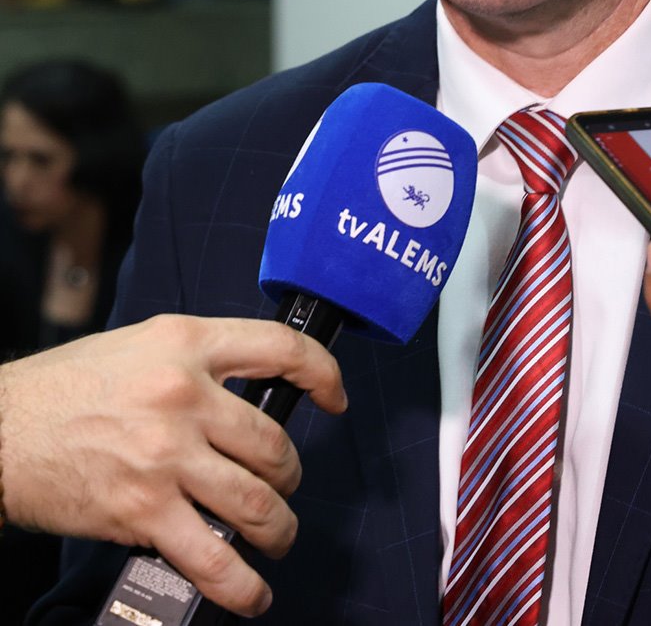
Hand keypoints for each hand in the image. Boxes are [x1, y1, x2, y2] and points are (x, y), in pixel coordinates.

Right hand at [0, 314, 346, 616]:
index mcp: (186, 343)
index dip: (322, 373)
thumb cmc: (67, 386)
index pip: (280, 348)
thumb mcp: (140, 345)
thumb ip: (196, 360)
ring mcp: (166, 455)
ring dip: (279, 527)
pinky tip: (253, 591)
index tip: (334, 396)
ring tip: (276, 533)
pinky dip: (243, 584)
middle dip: (289, 474)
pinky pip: (214, 558)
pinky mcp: (144, 511)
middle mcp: (184, 394)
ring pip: (257, 502)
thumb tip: (250, 386)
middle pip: (273, 442)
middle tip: (280, 483)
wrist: (3, 430)